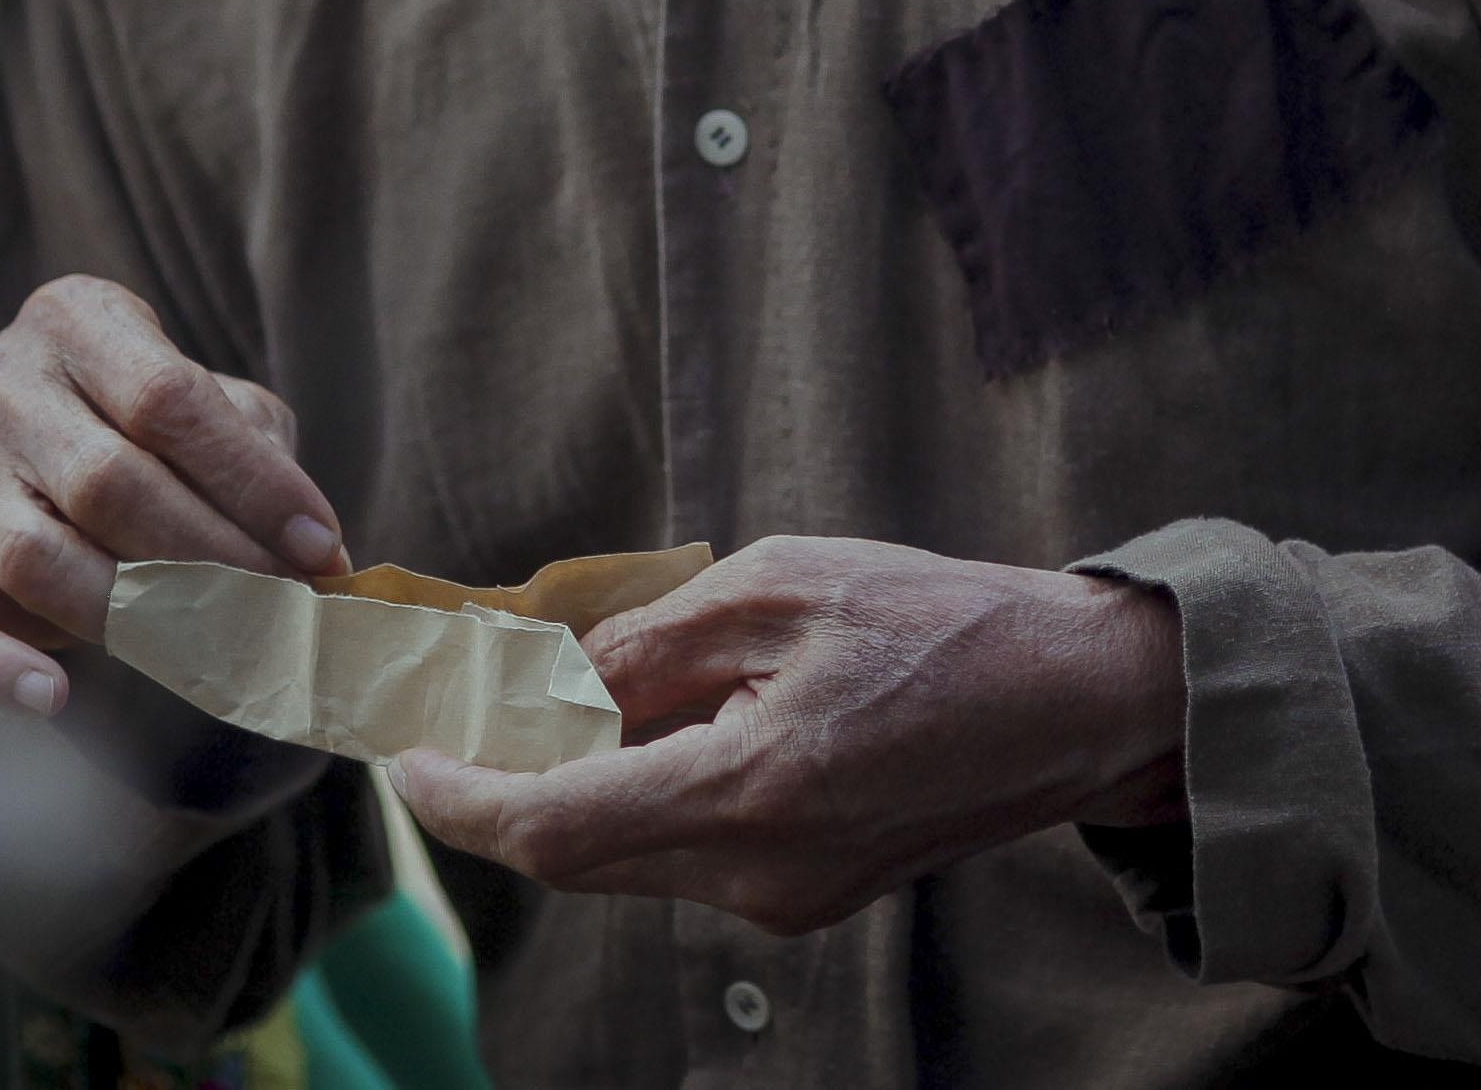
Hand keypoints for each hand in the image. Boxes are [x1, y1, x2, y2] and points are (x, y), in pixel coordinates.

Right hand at [0, 275, 347, 717]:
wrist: (23, 451)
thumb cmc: (142, 428)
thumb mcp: (203, 407)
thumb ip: (252, 451)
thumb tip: (316, 555)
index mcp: (73, 319)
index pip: (167, 398)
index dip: (252, 481)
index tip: (319, 547)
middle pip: (109, 481)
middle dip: (211, 557)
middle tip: (281, 612)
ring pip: (38, 556)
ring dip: (134, 618)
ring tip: (211, 654)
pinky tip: (52, 696)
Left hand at [391, 537, 1184, 934]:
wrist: (1077, 699)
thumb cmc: (940, 621)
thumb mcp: (782, 584)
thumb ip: (651, 639)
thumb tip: (549, 679)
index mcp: (750, 792)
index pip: (554, 830)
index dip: (461, 800)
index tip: (403, 754)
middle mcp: (759, 874)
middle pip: (579, 854)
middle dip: (504, 785)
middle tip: (453, 710)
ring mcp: (787, 897)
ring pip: (630, 855)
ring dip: (575, 785)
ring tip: (551, 697)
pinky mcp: (810, 894)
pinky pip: (687, 853)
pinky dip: (642, 792)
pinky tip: (646, 722)